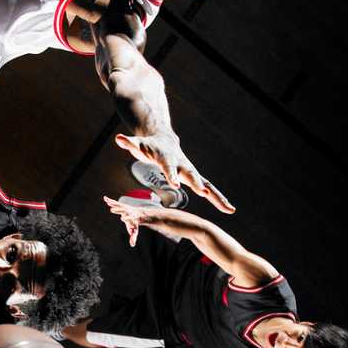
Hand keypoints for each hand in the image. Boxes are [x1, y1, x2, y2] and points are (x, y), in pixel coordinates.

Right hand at [102, 196, 162, 246]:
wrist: (139, 213)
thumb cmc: (135, 223)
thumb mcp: (134, 230)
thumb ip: (133, 237)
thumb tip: (132, 245)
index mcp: (131, 217)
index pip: (128, 218)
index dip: (126, 218)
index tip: (122, 218)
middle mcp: (127, 211)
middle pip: (123, 210)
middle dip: (118, 210)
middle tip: (111, 210)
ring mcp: (124, 207)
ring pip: (118, 205)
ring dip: (113, 204)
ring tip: (107, 202)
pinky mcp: (120, 205)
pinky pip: (115, 202)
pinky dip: (110, 201)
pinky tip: (105, 198)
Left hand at [114, 133, 234, 213]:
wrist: (163, 140)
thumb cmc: (148, 145)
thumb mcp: (137, 145)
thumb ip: (129, 143)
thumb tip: (118, 138)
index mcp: (167, 159)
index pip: (168, 167)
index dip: (171, 175)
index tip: (175, 184)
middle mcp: (182, 165)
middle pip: (191, 175)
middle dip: (197, 183)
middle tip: (204, 193)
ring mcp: (190, 171)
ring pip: (206, 184)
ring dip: (217, 196)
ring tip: (229, 208)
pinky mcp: (194, 177)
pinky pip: (208, 189)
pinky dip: (218, 198)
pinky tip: (228, 209)